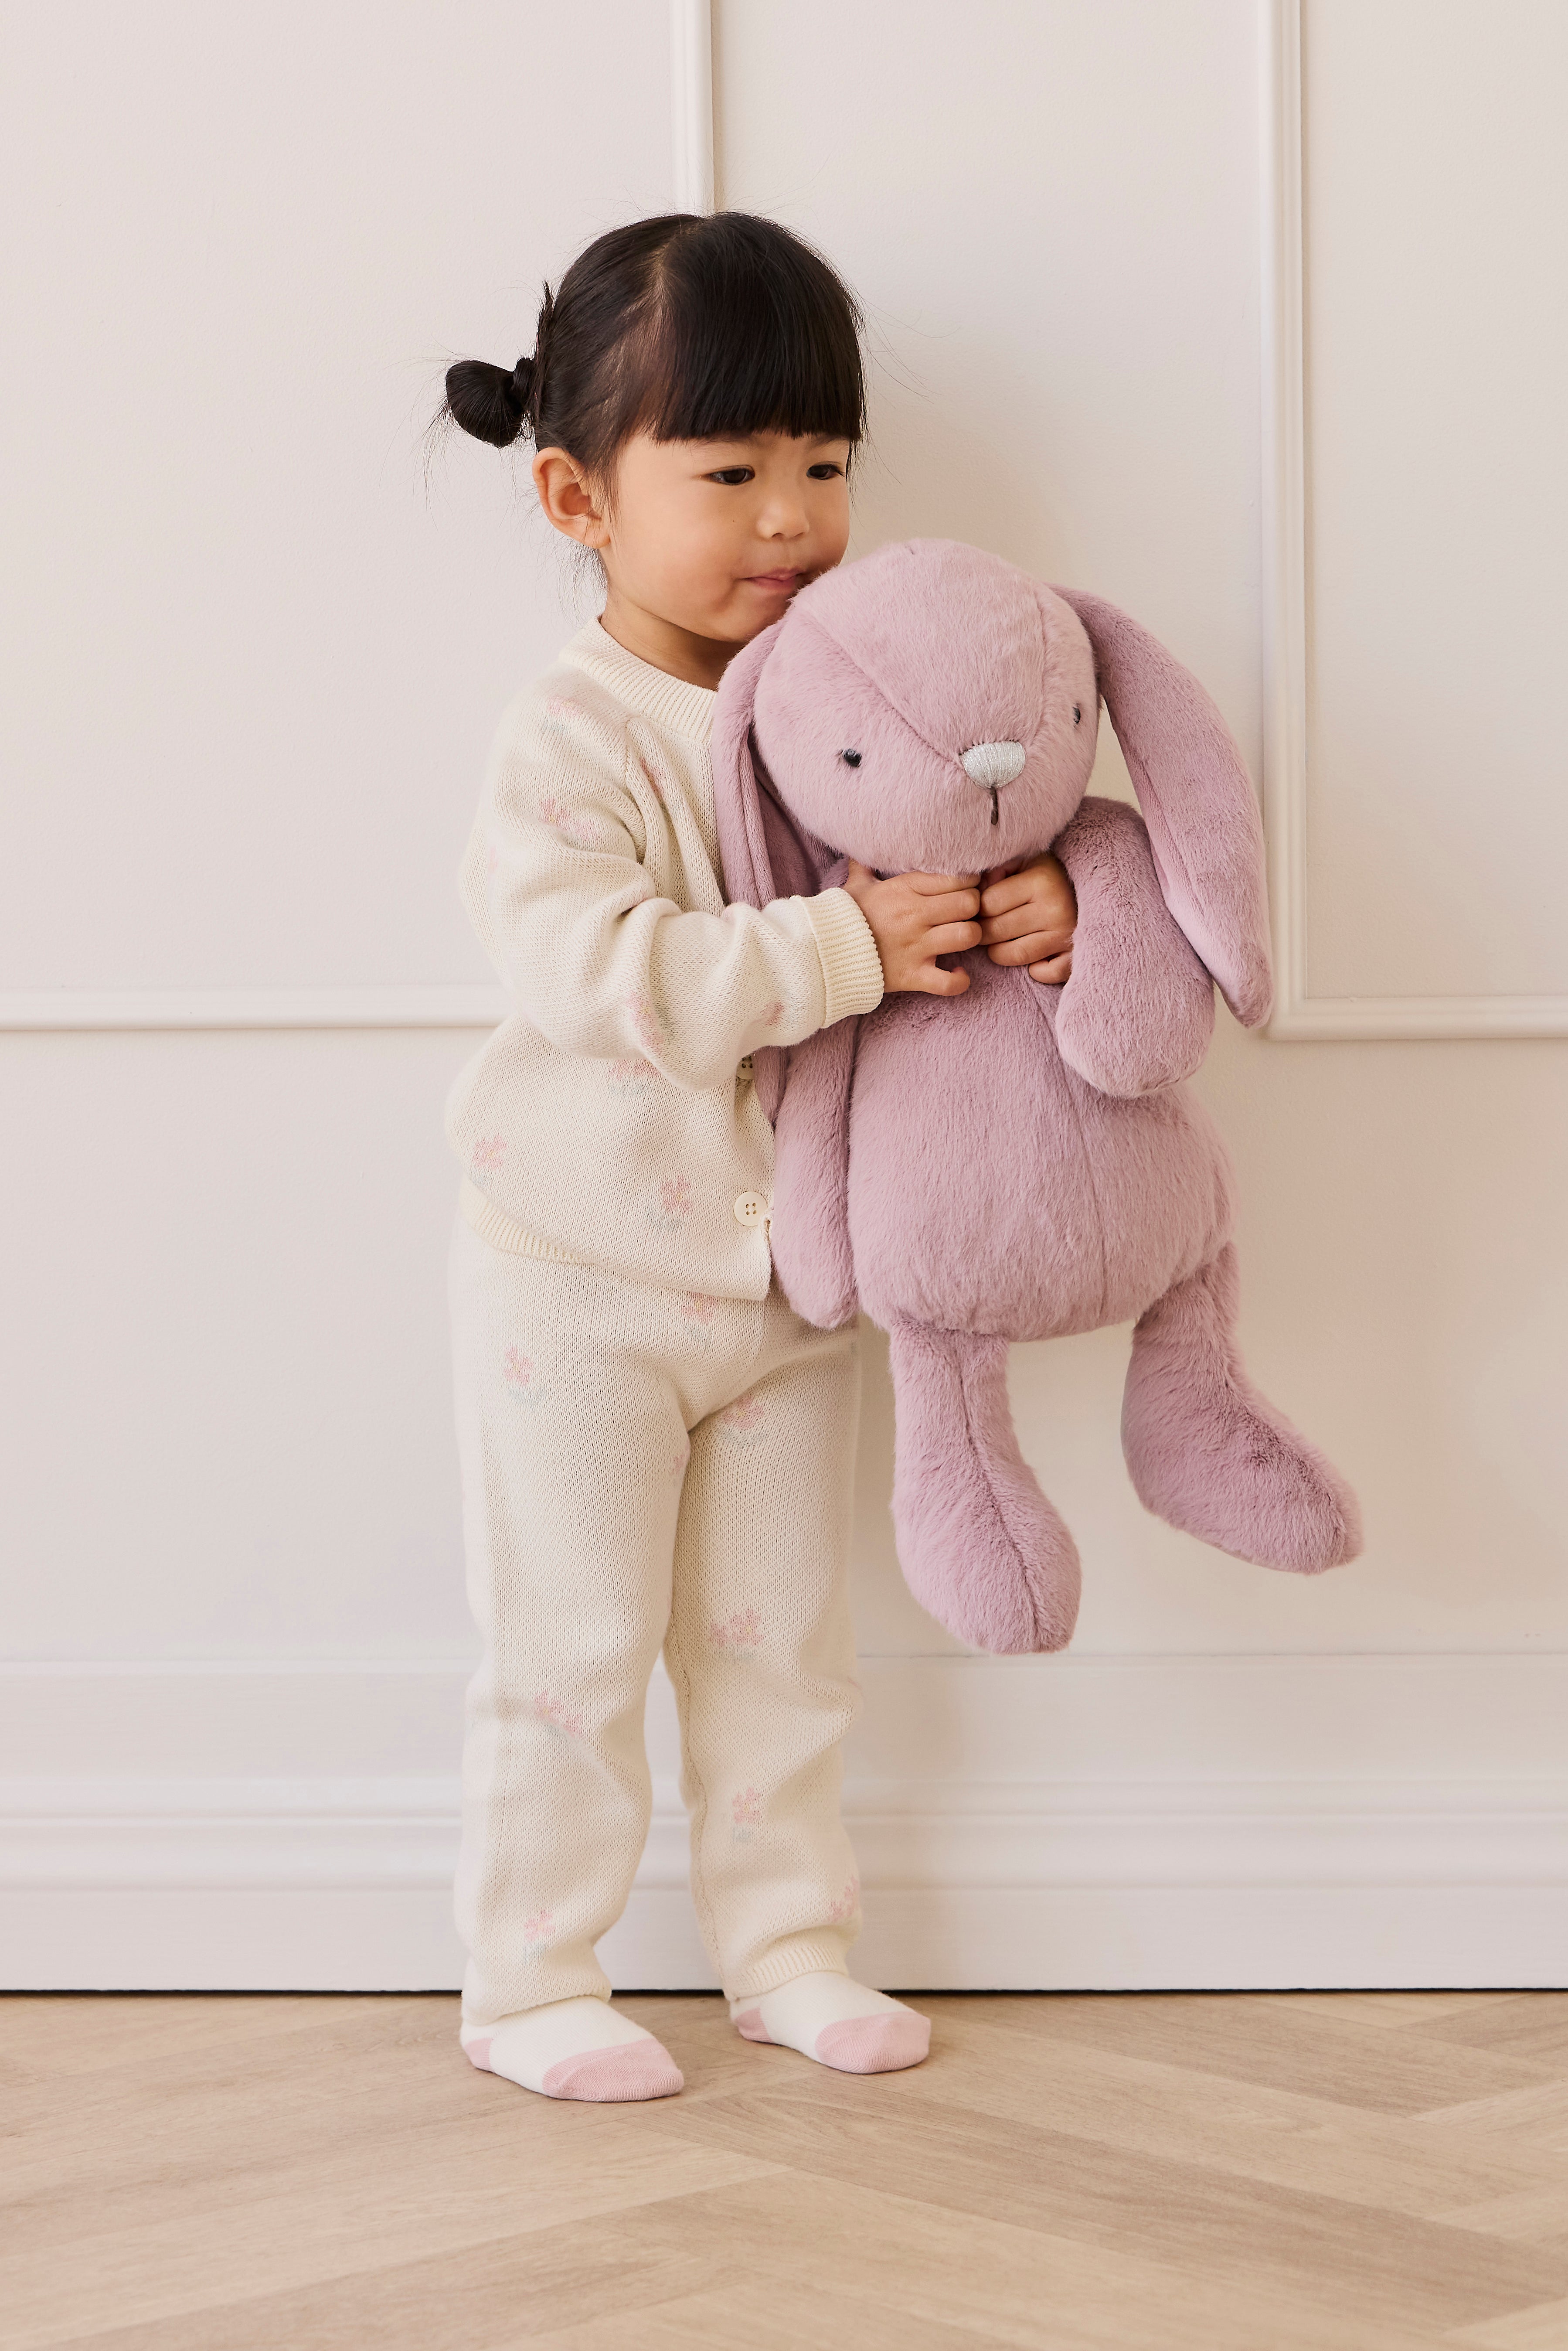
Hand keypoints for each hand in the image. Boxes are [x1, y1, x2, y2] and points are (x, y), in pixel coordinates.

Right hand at [841, 859, 982, 994]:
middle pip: (969, 903)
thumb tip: (858, 846)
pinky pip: (950, 982)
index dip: (969, 881)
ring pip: (967, 935)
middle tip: (965, 912)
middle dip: (973, 907)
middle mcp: (915, 915)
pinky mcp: (913, 976)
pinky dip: (960, 980)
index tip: (964, 887)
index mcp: (905, 889)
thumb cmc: (844, 918)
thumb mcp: (855, 886)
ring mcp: (916, 947)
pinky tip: (957, 971)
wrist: (822, 953)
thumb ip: (864, 865)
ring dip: (970, 937)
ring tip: (961, 937)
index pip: (958, 877)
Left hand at [978, 851, 1075, 981]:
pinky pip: (1043, 973)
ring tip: (1000, 941)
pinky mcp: (1074, 958)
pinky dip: (1034, 970)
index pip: (987, 903)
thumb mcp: (1027, 862)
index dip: (977, 907)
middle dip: (983, 931)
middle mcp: (1055, 910)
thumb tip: (977, 890)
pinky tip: (1032, 958)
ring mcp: (1065, 936)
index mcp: (1041, 881)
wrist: (1098, 889)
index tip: (980, 907)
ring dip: (998, 951)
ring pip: (1012, 955)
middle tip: (984, 926)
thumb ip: (998, 871)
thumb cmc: (1052, 876)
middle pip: (995, 931)